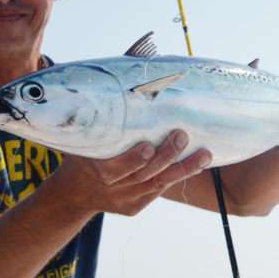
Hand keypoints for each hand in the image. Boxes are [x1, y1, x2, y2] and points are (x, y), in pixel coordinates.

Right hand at [51, 130, 212, 216]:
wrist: (74, 193)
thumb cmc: (83, 154)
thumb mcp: (82, 138)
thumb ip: (102, 115)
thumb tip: (129, 70)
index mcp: (95, 170)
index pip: (115, 168)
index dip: (133, 159)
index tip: (148, 145)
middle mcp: (111, 188)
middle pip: (142, 175)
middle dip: (165, 157)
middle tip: (182, 136)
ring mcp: (124, 199)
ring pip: (157, 184)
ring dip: (183, 169)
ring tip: (205, 155)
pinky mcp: (134, 207)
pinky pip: (158, 191)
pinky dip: (177, 177)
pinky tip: (196, 165)